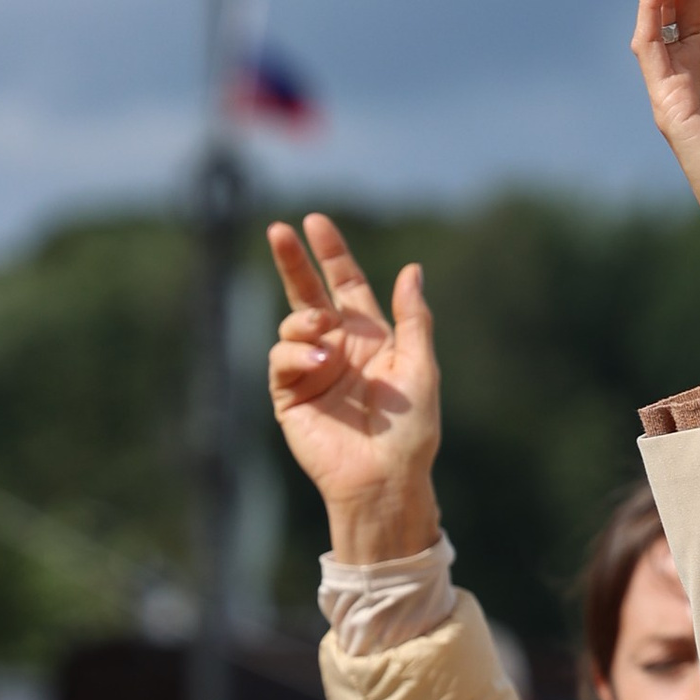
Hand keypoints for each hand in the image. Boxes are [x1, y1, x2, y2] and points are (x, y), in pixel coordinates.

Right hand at [268, 214, 441, 560]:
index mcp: (369, 338)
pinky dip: (296, 353)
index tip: (316, 223)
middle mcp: (336, 348)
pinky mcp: (289, 394)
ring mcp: (310, 369)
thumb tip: (412, 269)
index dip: (332, 254)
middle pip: (308, 293)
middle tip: (279, 230)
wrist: (384, 477)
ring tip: (322, 334)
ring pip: (292, 323)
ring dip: (304, 320)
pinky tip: (317, 362)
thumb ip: (414, 318)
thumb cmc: (410, 429)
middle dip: (293, 261)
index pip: (346, 285)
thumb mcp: (420, 367)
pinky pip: (281, 358)